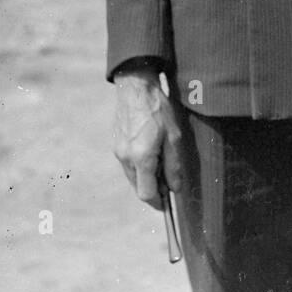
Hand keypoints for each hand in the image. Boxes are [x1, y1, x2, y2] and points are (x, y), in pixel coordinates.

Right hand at [112, 65, 183, 209]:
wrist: (136, 88)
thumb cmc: (158, 110)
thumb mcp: (174, 137)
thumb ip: (173, 165)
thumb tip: (175, 188)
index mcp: (142, 158)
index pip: (146, 194)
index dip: (158, 201)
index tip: (168, 203)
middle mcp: (126, 158)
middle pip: (139, 187)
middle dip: (153, 188)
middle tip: (169, 179)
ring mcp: (118, 152)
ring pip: (133, 176)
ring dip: (146, 176)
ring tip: (162, 161)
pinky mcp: (116, 145)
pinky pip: (128, 164)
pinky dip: (139, 166)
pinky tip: (151, 150)